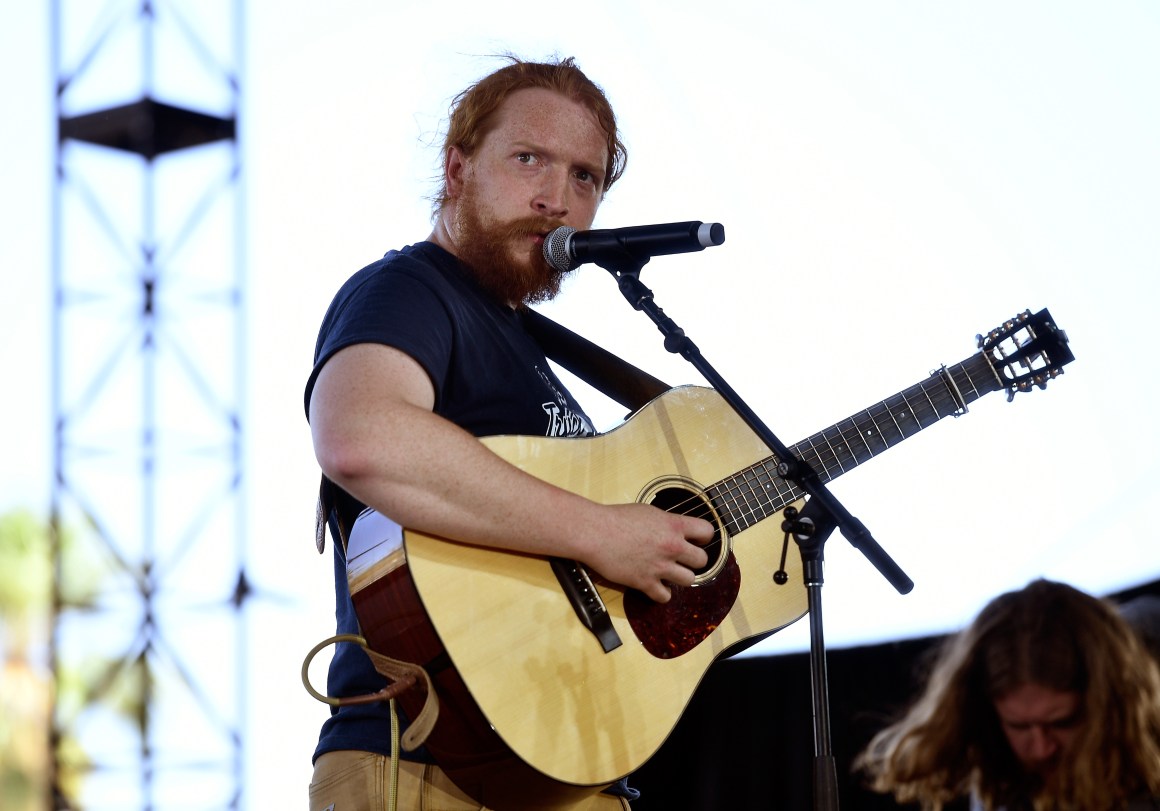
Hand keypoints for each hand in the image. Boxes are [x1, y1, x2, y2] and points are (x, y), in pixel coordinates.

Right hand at [581, 502, 713, 603]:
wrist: (595, 532)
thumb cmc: (616, 518)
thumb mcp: (649, 512)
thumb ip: (667, 523)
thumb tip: (676, 530)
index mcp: (674, 525)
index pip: (708, 532)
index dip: (703, 537)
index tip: (696, 540)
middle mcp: (672, 547)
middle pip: (702, 560)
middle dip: (693, 560)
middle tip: (681, 559)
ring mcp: (660, 566)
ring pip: (689, 580)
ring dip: (680, 577)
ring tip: (668, 572)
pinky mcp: (645, 582)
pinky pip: (665, 596)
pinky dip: (661, 593)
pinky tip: (655, 585)